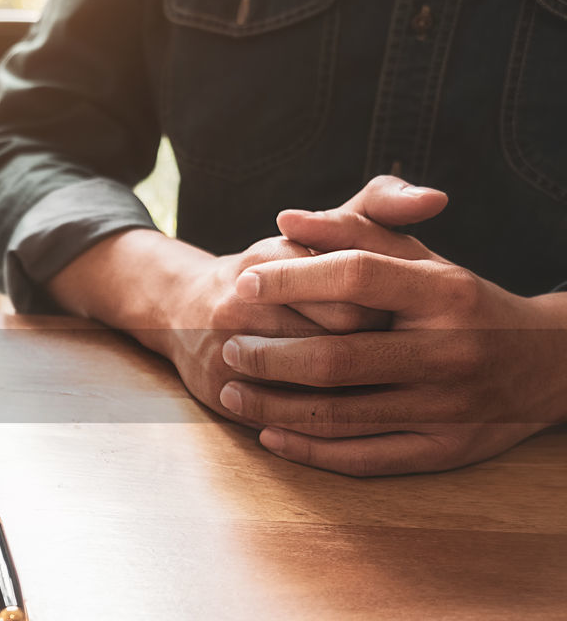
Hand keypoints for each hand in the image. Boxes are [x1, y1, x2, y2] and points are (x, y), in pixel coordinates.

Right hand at [47, 228, 385, 423]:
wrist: (184, 311)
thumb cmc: (276, 272)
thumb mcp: (320, 232)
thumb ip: (377, 210)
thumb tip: (436, 199)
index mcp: (274, 256)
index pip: (353, 285)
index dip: (386, 308)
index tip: (398, 319)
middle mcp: (242, 301)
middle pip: (335, 336)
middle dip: (374, 351)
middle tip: (395, 360)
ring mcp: (226, 348)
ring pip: (309, 383)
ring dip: (351, 393)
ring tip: (372, 389)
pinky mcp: (219, 390)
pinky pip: (282, 416)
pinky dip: (319, 421)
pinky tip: (341, 413)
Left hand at [222, 176, 566, 474]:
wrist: (550, 363)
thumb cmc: (463, 302)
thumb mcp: (422, 258)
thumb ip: (355, 232)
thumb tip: (286, 218)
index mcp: (447, 293)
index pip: (357, 277)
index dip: (293, 280)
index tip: (243, 283)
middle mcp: (451, 352)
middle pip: (338, 358)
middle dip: (269, 356)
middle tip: (230, 348)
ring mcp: (449, 408)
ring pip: (341, 415)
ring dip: (274, 406)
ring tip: (233, 393)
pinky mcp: (445, 451)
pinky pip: (364, 459)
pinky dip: (309, 450)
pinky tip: (269, 434)